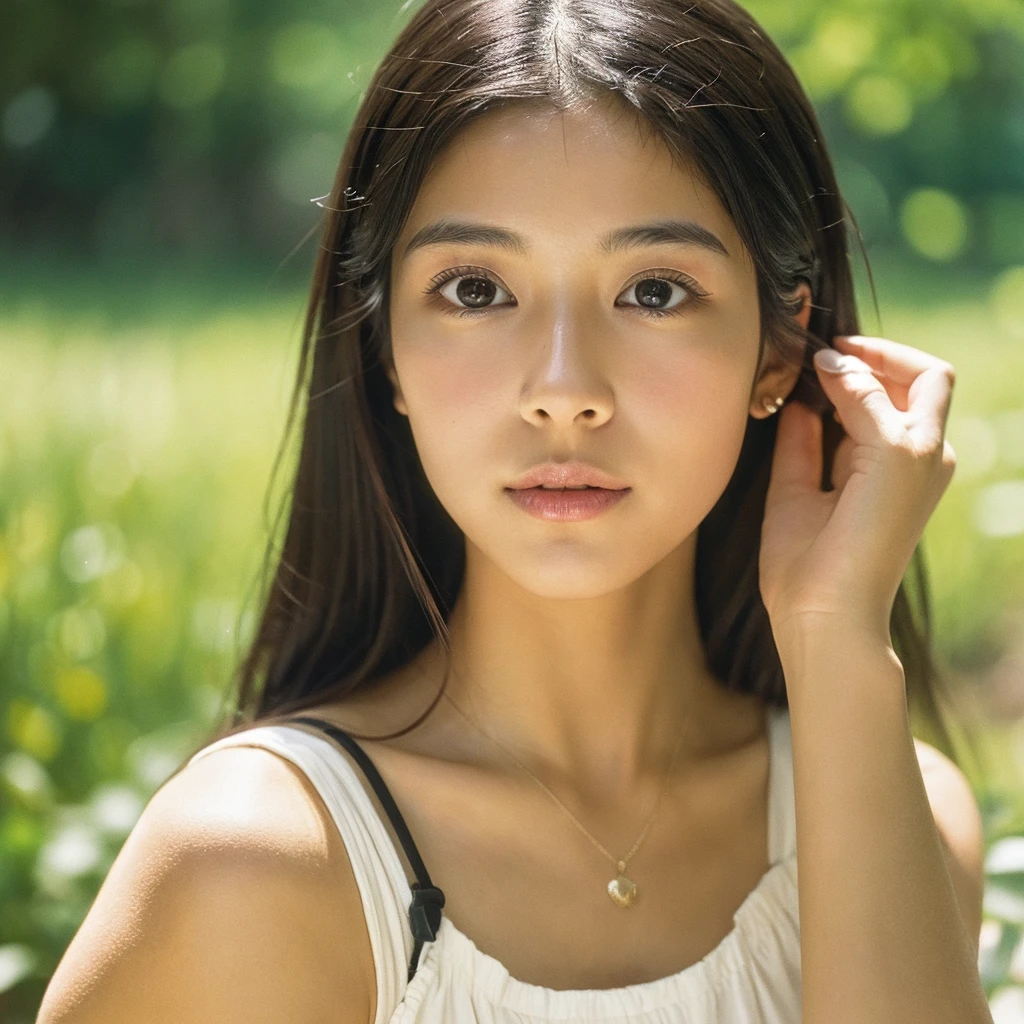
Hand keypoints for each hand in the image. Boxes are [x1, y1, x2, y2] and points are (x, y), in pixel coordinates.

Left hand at [758, 335, 957, 638]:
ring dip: (864, 360)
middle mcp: (927, 461)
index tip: (818, 362)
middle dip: (876, 354)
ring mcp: (923, 458)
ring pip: (923, 375)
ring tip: (811, 365)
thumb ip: (804, 446)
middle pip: (928, 377)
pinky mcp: (904, 457)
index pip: (902, 399)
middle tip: (821, 354)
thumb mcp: (797, 492)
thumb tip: (799, 403)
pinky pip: (882, 393)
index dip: (864, 370)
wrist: (820, 617)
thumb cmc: (808, 571)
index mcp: (902, 473)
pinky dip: (847, 378)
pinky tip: (813, 380)